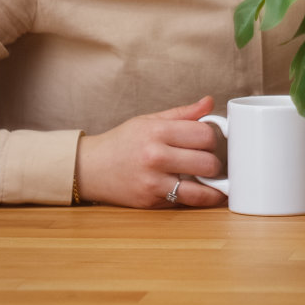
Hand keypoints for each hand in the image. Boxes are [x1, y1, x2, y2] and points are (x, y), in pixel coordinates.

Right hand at [74, 96, 226, 208]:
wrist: (90, 168)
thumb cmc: (121, 143)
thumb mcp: (149, 120)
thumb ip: (182, 114)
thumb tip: (208, 102)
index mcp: (157, 131)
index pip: (204, 134)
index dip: (212, 138)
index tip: (208, 141)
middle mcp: (156, 156)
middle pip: (208, 161)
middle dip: (214, 161)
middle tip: (207, 160)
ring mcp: (154, 181)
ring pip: (203, 186)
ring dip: (212, 183)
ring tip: (208, 177)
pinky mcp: (152, 201)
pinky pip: (188, 202)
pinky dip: (201, 198)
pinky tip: (204, 192)